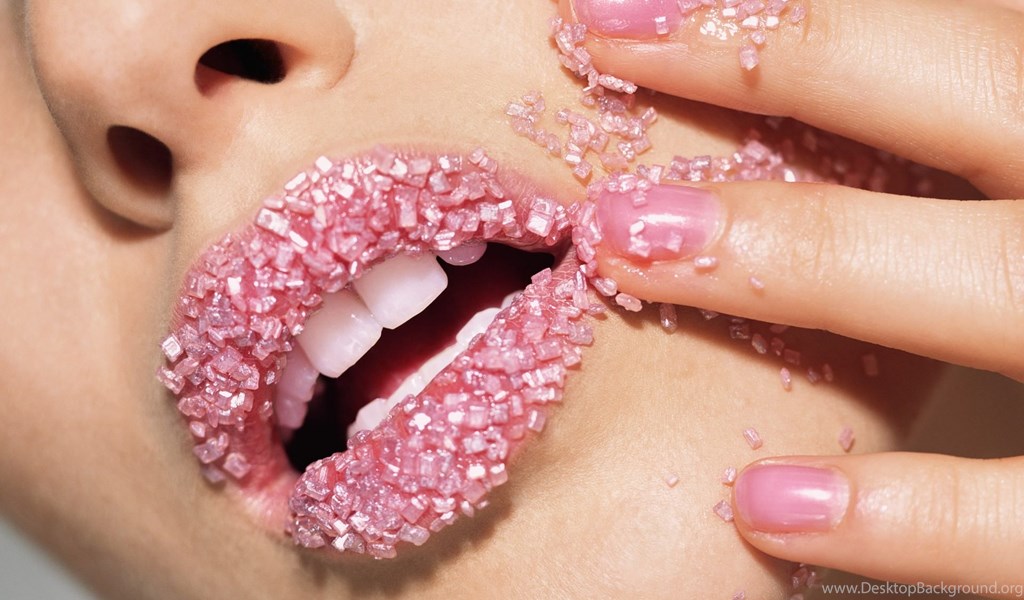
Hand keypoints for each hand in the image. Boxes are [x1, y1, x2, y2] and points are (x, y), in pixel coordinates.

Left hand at [561, 0, 1023, 593]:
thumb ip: (988, 118)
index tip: (635, 3)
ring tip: (630, 244)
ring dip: (809, 252)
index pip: (981, 36)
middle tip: (606, 42)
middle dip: (795, 61)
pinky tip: (763, 505)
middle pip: (998, 94)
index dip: (804, 14)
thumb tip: (872, 70)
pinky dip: (913, 513)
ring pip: (1005, 285)